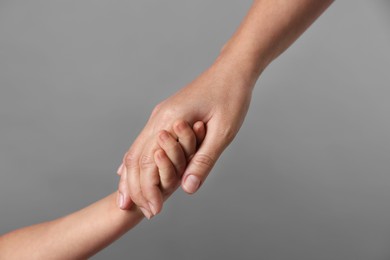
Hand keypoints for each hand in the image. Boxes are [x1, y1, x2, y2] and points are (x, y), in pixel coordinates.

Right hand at [119, 59, 254, 213]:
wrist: (232, 70)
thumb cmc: (231, 97)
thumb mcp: (222, 131)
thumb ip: (203, 160)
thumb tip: (186, 188)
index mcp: (169, 120)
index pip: (148, 162)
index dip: (148, 190)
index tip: (153, 212)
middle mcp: (158, 118)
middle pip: (135, 158)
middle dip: (135, 188)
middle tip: (140, 212)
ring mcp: (159, 115)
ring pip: (135, 149)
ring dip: (132, 176)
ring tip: (129, 200)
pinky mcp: (165, 116)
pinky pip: (143, 142)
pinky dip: (136, 161)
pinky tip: (129, 172)